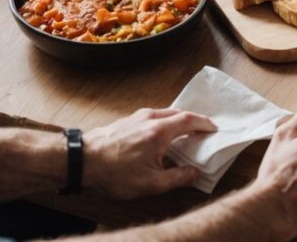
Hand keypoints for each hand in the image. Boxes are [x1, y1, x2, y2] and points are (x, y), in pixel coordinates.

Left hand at [84, 108, 215, 198]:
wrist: (82, 161)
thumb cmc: (114, 172)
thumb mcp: (150, 183)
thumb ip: (177, 178)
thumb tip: (195, 173)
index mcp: (159, 131)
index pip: (189, 120)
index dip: (204, 123)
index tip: (214, 128)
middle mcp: (149, 118)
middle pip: (178, 113)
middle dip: (193, 121)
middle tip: (203, 130)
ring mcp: (136, 117)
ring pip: (164, 113)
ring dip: (177, 121)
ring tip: (184, 133)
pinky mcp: (126, 121)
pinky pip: (152, 116)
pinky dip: (164, 122)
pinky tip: (160, 135)